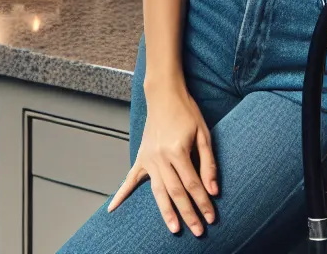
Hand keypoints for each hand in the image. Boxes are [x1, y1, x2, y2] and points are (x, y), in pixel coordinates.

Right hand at [108, 79, 219, 235]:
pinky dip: (121, 194)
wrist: (164, 95)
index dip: (203, 203)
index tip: (211, 217)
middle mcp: (160, 157)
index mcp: (177, 151)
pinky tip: (113, 209)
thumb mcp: (204, 134)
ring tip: (174, 228)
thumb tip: (213, 190)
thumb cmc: (187, 112)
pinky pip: (130, 179)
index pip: (193, 184)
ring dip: (166, 212)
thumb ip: (208, 163)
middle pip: (176, 192)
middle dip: (188, 213)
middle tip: (198, 231)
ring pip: (157, 191)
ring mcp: (148, 158)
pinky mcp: (141, 157)